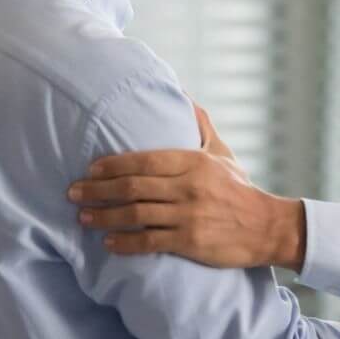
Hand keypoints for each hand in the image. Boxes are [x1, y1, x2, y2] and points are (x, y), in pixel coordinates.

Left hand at [69, 109, 302, 267]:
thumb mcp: (221, 152)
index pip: (144, 160)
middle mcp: (188, 186)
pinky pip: (149, 242)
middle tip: (73, 193)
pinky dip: (125, 243)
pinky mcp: (190, 242)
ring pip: (135, 214)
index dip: (112, 164)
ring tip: (83, 218)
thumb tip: (183, 95)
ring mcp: (188, 215)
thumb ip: (200, 125)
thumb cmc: (238, 188)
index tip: (90, 169)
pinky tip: (108, 242)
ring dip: (104, 216)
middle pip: (132, 186)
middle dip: (97, 190)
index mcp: (193, 161)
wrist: (266, 227)